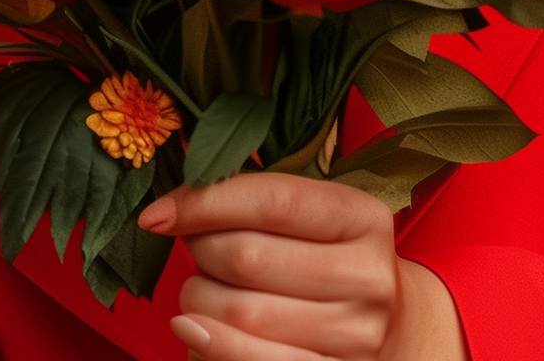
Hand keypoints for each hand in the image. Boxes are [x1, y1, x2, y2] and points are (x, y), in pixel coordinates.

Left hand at [137, 173, 467, 360]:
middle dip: (200, 251)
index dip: (206, 203)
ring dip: (198, 301)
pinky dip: (209, 343)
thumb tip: (166, 210)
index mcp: (362, 218)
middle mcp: (368, 277)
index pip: (274, 200)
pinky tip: (193, 328)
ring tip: (203, 291)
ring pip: (240, 314)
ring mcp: (355, 336)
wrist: (384, 328)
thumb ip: (252, 201)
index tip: (159, 213)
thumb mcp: (309, 218)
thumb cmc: (325, 261)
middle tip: (194, 249)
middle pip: (248, 258)